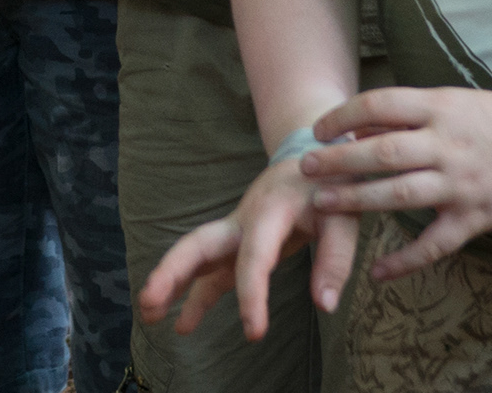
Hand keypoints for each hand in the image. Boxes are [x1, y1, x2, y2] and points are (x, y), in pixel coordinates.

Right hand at [137, 142, 353, 341]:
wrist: (314, 158)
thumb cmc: (330, 188)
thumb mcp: (344, 217)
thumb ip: (336, 259)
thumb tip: (324, 304)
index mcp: (270, 211)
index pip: (254, 257)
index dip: (252, 295)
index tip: (254, 333)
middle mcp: (243, 220)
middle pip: (198, 244)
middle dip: (172, 273)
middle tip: (148, 302)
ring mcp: (235, 232)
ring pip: (195, 256)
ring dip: (170, 284)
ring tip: (147, 316)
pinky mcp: (237, 245)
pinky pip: (210, 272)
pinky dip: (194, 295)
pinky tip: (183, 325)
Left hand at [300, 84, 491, 282]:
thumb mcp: (450, 102)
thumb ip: (406, 116)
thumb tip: (355, 128)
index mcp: (440, 109)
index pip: (380, 105)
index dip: (343, 115)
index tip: (317, 128)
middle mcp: (447, 145)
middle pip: (383, 152)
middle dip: (339, 160)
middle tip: (305, 167)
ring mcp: (461, 184)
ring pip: (400, 195)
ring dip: (357, 200)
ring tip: (322, 204)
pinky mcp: (475, 217)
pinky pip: (434, 244)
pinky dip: (404, 260)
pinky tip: (377, 271)